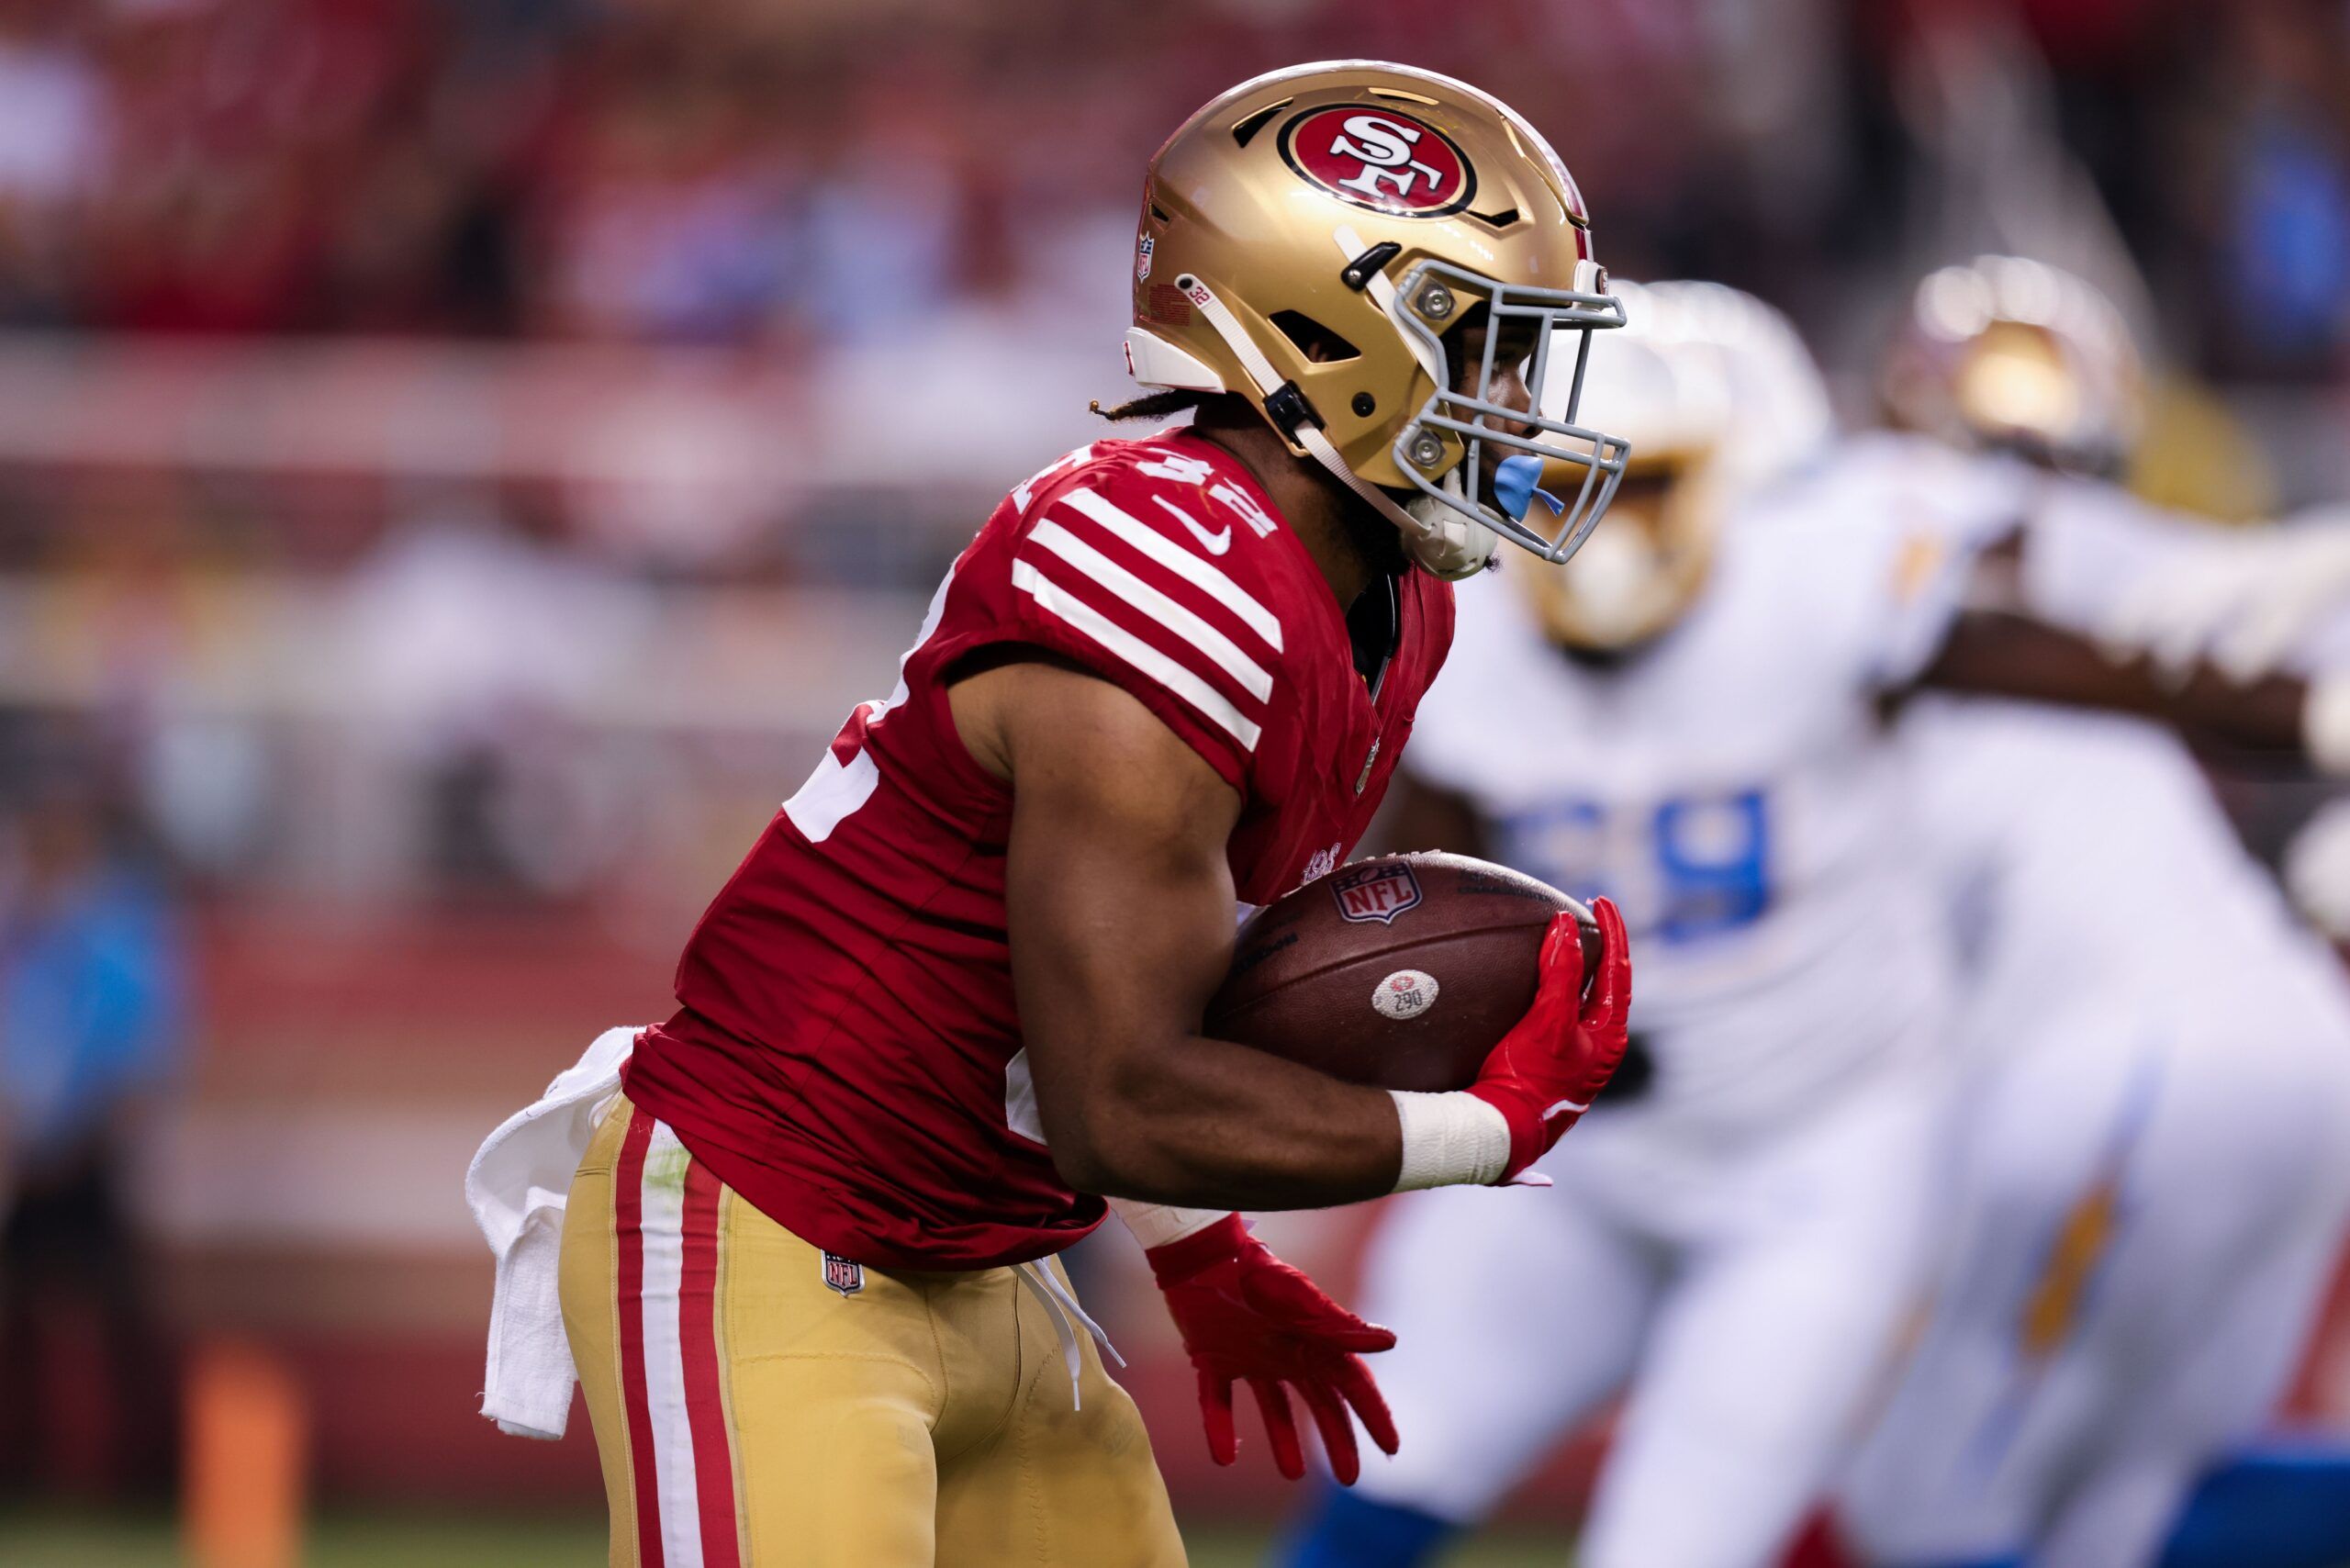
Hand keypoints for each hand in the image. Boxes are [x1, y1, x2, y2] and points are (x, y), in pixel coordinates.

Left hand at [1143, 1213, 1398, 1482]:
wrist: (1200, 1255)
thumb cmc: (1255, 1274)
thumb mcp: (1300, 1303)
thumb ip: (1340, 1327)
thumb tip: (1391, 1342)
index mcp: (1313, 1340)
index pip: (1352, 1386)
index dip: (1373, 1416)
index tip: (1391, 1449)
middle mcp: (1286, 1352)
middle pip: (1320, 1403)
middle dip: (1337, 1439)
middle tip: (1349, 1478)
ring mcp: (1250, 1357)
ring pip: (1275, 1407)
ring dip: (1285, 1440)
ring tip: (1292, 1475)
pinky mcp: (1212, 1359)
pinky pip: (1218, 1402)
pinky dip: (1221, 1429)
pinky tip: (1224, 1458)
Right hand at [1467, 898, 1631, 1180]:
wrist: (1498, 1130)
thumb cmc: (1528, 1082)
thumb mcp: (1549, 1022)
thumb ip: (1562, 974)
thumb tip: (1567, 927)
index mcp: (1609, 1037)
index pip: (1619, 971)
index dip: (1613, 932)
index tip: (1602, 902)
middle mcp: (1597, 1047)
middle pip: (1605, 985)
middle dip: (1598, 948)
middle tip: (1587, 916)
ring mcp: (1573, 1057)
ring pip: (1581, 1001)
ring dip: (1575, 969)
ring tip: (1561, 941)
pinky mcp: (1547, 1064)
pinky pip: (1555, 1015)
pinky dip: (1550, 990)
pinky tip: (1529, 985)